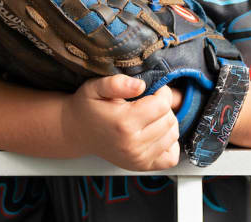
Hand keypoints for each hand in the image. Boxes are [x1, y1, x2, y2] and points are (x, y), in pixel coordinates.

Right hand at [61, 75, 181, 170]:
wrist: (77, 132)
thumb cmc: (88, 108)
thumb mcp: (95, 87)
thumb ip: (116, 83)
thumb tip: (140, 85)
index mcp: (124, 123)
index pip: (163, 104)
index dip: (161, 92)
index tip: (151, 89)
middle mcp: (132, 145)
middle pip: (169, 119)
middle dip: (163, 107)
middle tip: (148, 102)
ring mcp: (138, 159)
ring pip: (172, 136)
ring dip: (167, 123)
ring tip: (150, 116)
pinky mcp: (141, 167)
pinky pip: (171, 158)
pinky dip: (168, 144)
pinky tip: (155, 134)